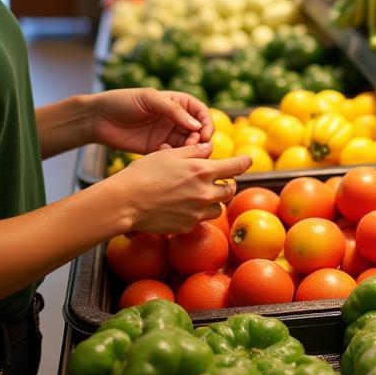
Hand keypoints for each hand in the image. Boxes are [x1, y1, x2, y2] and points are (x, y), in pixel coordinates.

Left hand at [90, 88, 213, 153]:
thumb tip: (197, 126)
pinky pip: (173, 156)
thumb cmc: (122, 101)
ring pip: (188, 146)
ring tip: (180, 152)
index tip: (204, 134)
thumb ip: (173, 110)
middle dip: (199, 140)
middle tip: (192, 146)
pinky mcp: (156, 150)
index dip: (206, 123)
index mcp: (177, 103)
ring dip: (188, 150)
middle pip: (198, 132)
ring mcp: (166, 135)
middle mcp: (175, 119)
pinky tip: (163, 153)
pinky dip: (174, 157)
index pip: (201, 113)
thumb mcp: (149, 99)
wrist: (98, 118)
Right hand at [106, 140, 252, 234]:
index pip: (235, 167)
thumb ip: (194, 151)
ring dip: (213, 200)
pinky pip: (200, 220)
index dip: (244, 162)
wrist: (126, 201)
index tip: (249, 159)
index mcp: (202, 171)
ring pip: (218, 208)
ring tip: (199, 194)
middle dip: (226, 183)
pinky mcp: (187, 226)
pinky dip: (196, 213)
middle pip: (229, 190)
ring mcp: (197, 213)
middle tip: (218, 179)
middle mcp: (204, 193)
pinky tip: (181, 206)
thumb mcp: (169, 154)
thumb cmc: (144, 172)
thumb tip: (210, 148)